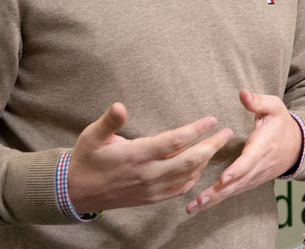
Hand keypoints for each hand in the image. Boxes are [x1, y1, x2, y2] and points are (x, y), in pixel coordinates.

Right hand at [68, 102, 232, 213]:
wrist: (77, 192)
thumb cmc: (86, 160)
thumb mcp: (91, 136)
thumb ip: (109, 121)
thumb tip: (120, 106)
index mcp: (137, 155)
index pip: (175, 141)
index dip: (196, 130)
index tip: (212, 120)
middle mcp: (148, 173)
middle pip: (190, 160)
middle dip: (212, 146)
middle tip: (227, 133)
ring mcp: (151, 188)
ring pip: (188, 176)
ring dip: (206, 161)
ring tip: (217, 146)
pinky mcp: (151, 198)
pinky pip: (179, 190)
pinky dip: (193, 178)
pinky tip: (199, 168)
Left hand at [186, 90, 299, 214]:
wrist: (297, 145)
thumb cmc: (281, 124)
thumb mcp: (274, 107)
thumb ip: (258, 101)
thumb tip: (242, 93)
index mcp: (263, 146)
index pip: (249, 160)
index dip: (237, 170)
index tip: (223, 178)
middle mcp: (259, 165)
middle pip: (238, 181)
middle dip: (219, 191)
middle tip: (199, 200)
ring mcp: (255, 176)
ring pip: (235, 190)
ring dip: (215, 199)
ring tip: (195, 207)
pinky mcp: (251, 181)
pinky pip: (235, 191)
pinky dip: (220, 200)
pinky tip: (203, 206)